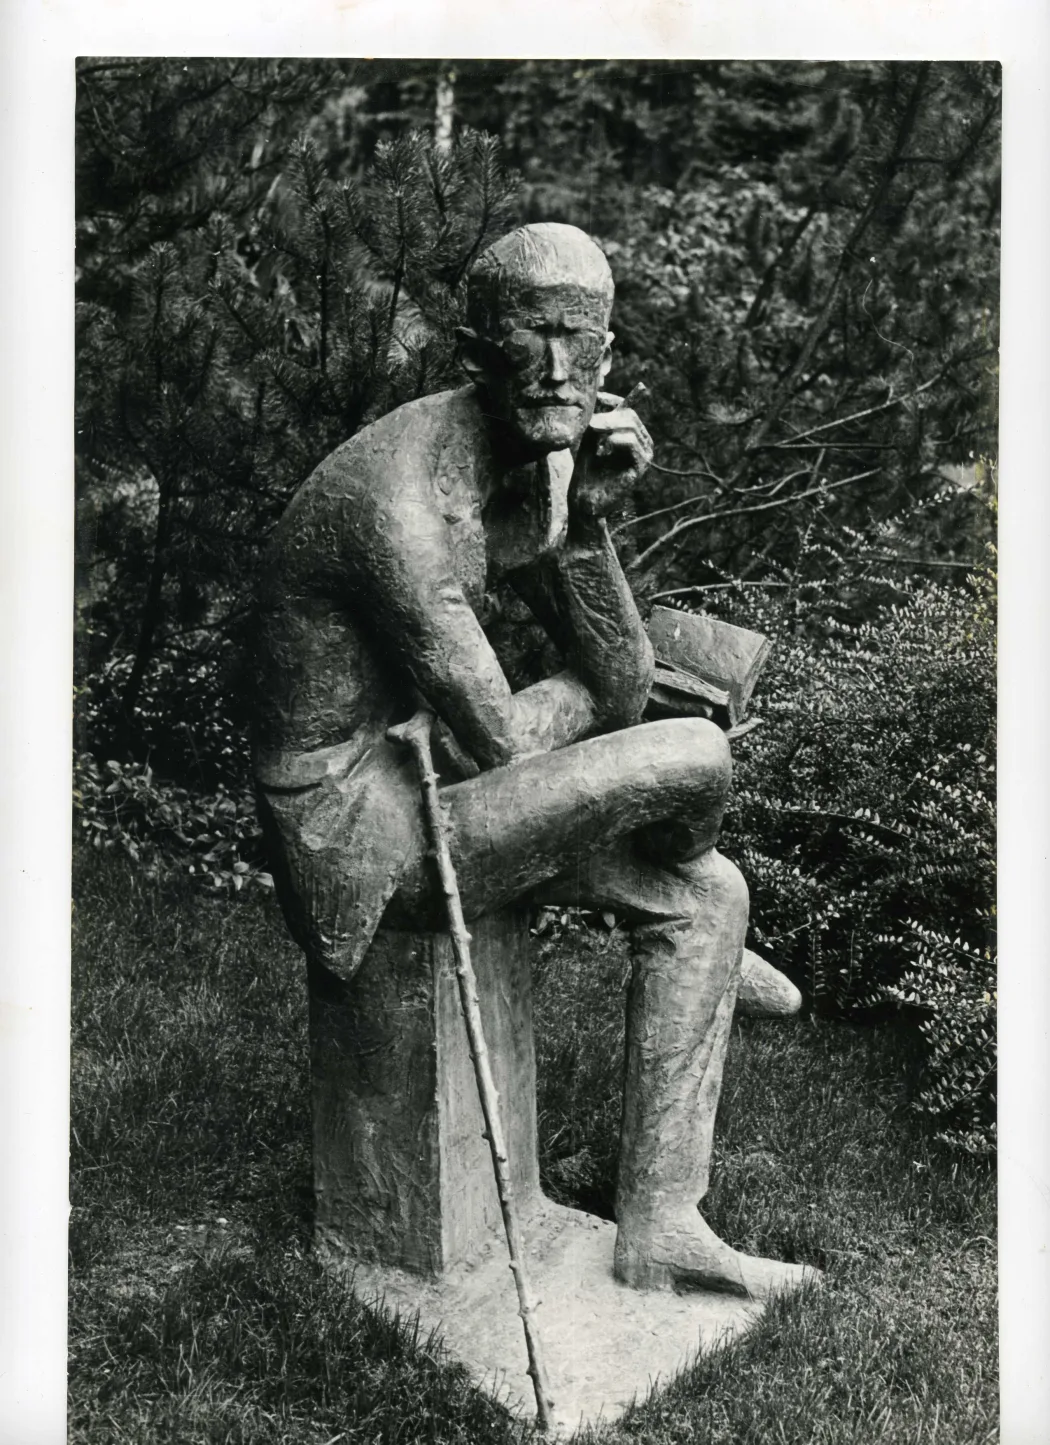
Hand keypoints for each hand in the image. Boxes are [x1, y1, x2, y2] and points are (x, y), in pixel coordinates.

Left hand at [568, 390, 653, 523]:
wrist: (584, 502)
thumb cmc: (586, 473)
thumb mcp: (590, 441)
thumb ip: (599, 422)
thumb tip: (604, 396)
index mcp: (633, 438)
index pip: (628, 411)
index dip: (613, 402)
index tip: (596, 400)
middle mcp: (643, 446)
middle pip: (630, 416)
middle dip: (608, 416)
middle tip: (590, 424)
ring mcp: (645, 457)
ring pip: (631, 427)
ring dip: (609, 426)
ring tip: (593, 434)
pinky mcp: (641, 468)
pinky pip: (632, 443)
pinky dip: (616, 439)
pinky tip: (604, 445)